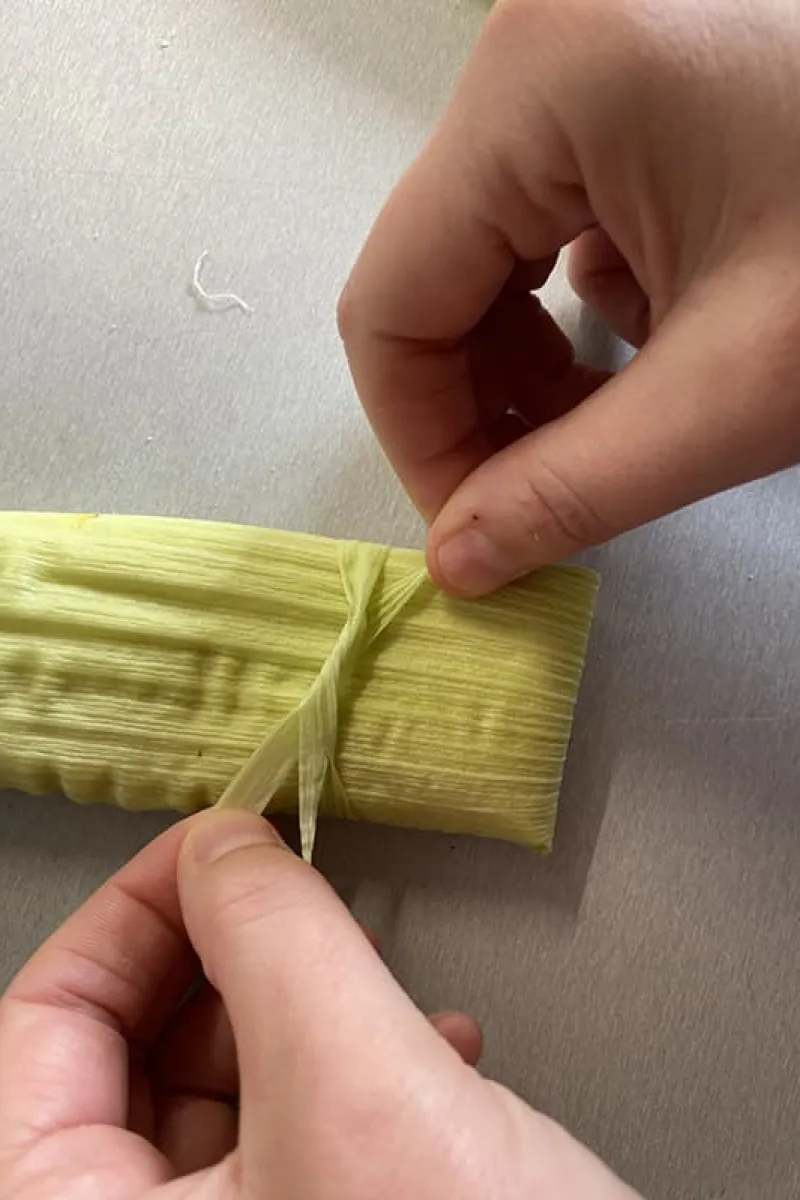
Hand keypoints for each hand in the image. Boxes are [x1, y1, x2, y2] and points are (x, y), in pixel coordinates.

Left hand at [0, 811, 639, 1198]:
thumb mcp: (355, 1088)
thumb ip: (274, 938)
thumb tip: (221, 847)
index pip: (41, 1029)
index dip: (127, 916)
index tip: (208, 848)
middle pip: (131, 1052)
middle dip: (228, 956)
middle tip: (285, 891)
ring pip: (227, 1083)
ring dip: (307, 1002)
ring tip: (373, 974)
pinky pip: (298, 1122)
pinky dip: (361, 1061)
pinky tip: (436, 1048)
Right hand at [338, 0, 799, 595]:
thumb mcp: (738, 388)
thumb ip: (576, 489)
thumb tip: (459, 561)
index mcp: (541, 87)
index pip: (389, 303)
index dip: (420, 440)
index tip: (476, 529)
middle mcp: (537, 44)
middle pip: (432, 273)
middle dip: (483, 403)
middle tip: (547, 491)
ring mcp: (585, 46)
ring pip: (488, 248)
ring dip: (536, 357)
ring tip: (621, 412)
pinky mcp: (631, 69)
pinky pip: (552, 206)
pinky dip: (587, 294)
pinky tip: (668, 325)